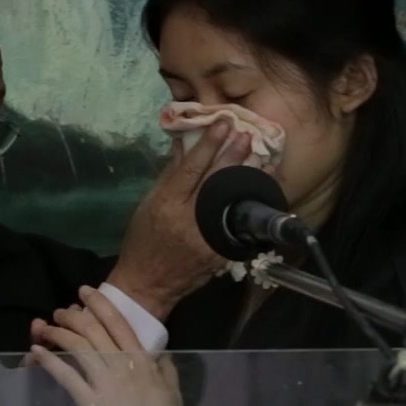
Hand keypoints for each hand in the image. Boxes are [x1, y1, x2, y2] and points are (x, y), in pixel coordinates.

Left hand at [28, 286, 184, 405]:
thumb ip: (165, 367)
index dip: (99, 304)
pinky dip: (50, 361)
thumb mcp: (173, 388)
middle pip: (93, 330)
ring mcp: (105, 383)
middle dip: (73, 316)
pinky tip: (37, 351)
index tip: (85, 292)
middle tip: (61, 311)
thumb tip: (158, 355)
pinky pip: (67, 377)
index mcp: (143, 359)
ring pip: (78, 347)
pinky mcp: (90, 403)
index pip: (117, 323)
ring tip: (45, 327)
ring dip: (59, 333)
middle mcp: (121, 364)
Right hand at [106, 123, 252, 317]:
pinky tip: (261, 190)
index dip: (209, 144)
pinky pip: (237, 223)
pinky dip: (250, 205)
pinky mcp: (220, 252)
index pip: (191, 168)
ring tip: (262, 157)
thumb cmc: (143, 239)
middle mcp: (188, 219)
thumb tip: (185, 142)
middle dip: (233, 155)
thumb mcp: (149, 203)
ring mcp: (206, 237)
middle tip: (247, 134)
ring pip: (231, 201)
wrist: (147, 283)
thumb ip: (170, 174)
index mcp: (166, 204)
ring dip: (248, 177)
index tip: (223, 122)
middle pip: (215, 181)